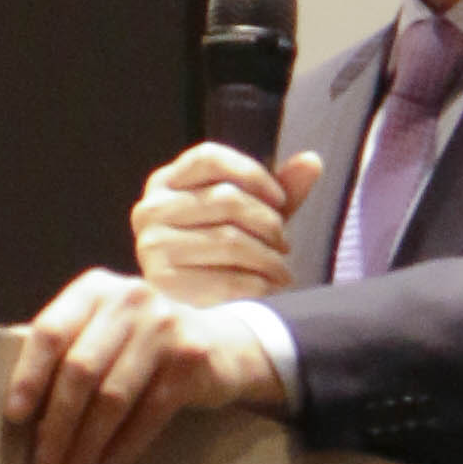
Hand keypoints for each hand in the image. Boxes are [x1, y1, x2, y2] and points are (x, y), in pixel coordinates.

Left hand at [4, 274, 291, 463]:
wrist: (220, 344)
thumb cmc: (140, 345)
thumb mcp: (103, 331)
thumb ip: (65, 349)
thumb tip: (12, 404)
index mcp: (95, 289)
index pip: (50, 332)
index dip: (29, 377)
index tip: (14, 418)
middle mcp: (130, 299)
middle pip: (80, 369)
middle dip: (57, 423)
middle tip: (42, 463)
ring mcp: (165, 326)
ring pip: (113, 397)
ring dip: (87, 445)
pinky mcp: (191, 359)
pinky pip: (149, 414)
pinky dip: (123, 448)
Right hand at [130, 140, 324, 304]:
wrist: (200, 305)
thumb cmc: (225, 250)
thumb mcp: (252, 214)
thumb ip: (281, 188)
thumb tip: (312, 161)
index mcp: (166, 182)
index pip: (210, 158)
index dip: (253, 174)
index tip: (280, 200)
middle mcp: (150, 210)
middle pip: (226, 199)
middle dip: (268, 223)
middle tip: (285, 244)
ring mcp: (152, 246)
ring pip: (230, 239)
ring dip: (269, 257)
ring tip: (282, 269)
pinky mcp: (163, 284)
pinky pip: (225, 279)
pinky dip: (257, 285)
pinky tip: (268, 288)